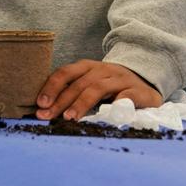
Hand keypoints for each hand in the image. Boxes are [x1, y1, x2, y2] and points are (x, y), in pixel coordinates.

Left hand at [36, 60, 162, 119]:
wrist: (146, 81)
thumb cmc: (110, 86)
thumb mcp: (90, 83)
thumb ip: (72, 92)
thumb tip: (45, 108)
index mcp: (87, 67)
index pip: (65, 73)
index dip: (51, 87)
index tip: (40, 104)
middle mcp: (102, 70)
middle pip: (78, 84)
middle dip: (60, 101)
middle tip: (47, 116)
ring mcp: (121, 79)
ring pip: (97, 88)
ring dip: (81, 103)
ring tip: (69, 118)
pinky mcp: (139, 91)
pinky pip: (127, 95)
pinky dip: (117, 103)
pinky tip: (107, 115)